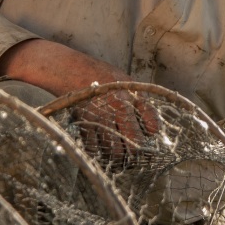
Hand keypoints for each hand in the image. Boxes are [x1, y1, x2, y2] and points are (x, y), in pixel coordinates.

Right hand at [0, 38, 160, 165]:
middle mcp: (118, 108)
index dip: (151, 132)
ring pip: (115, 152)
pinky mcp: (83, 123)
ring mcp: (100, 117)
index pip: (151, 124)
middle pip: (134, 143)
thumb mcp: (126, 82)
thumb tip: (153, 130)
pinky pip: (93, 148)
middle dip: (135, 150)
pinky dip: (98, 152)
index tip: (149, 134)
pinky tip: (100, 146)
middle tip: (132, 151)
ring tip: (117, 153)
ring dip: (118, 156)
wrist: (71, 68)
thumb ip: (141, 103)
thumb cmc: (102, 77)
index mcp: (132, 96)